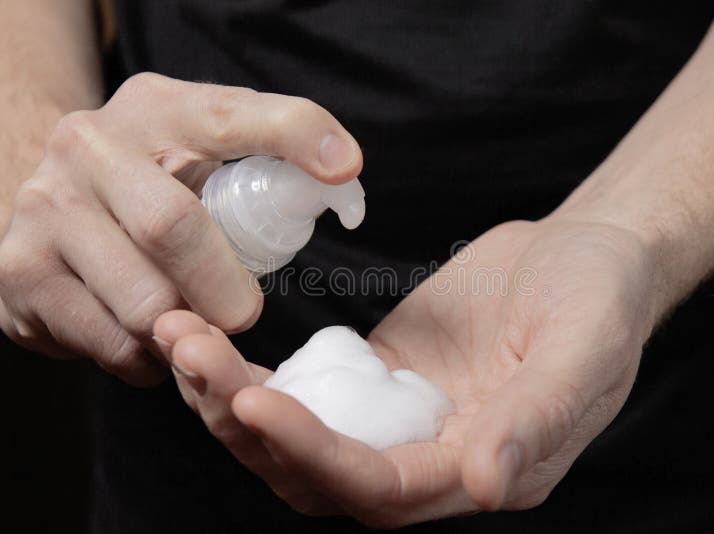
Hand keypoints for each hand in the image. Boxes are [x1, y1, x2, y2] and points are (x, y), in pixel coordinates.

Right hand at [0, 73, 361, 384]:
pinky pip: (111, 345)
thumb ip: (270, 148)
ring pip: (143, 305)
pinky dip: (150, 355)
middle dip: (225, 290)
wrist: (54, 200)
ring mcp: (42, 213)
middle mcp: (86, 150)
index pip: (229, 114)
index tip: (343, 168)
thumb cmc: (154, 179)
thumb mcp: (203, 145)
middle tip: (244, 312)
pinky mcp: (21, 277)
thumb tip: (343, 171)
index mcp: (153, 110)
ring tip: (191, 320)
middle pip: (172, 230)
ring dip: (187, 331)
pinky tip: (147, 332)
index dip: (292, 136)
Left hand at [155, 216, 659, 526]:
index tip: (253, 397)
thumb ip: (539, 420)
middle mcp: (430, 460)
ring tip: (178, 336)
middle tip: (188, 352)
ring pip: (294, 436)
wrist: (589, 255)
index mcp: (481, 469)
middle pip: (314, 473)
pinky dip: (251, 370)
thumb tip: (490, 484)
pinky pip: (303, 390)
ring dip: (230, 397)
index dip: (313, 452)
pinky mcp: (378, 377)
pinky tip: (211, 333)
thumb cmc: (599, 300)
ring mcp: (398, 420)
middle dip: (245, 423)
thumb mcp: (585, 351)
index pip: (378, 487)